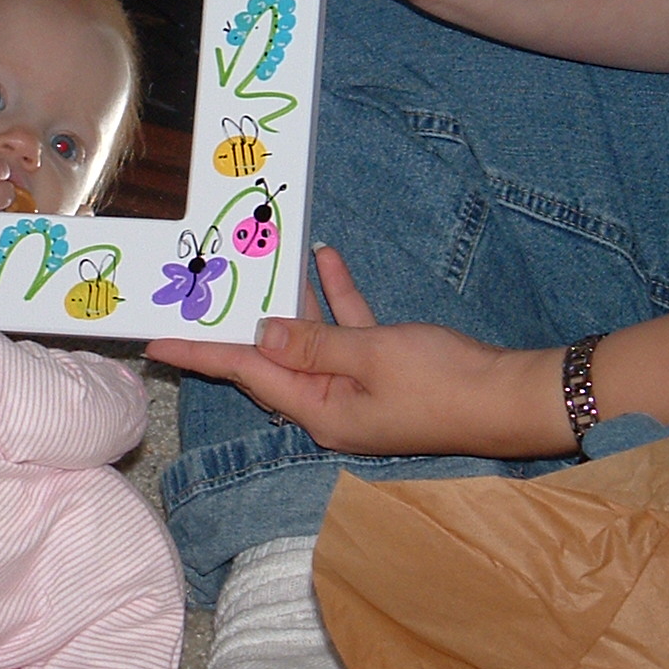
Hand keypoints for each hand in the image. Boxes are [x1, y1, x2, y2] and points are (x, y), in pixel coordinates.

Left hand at [145, 246, 574, 457]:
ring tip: (258, 258)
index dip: (200, 353)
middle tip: (198, 290)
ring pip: (309, 337)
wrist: (513, 397)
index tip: (155, 342)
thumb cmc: (442, 383)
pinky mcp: (386, 370)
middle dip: (238, 320)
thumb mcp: (370, 355)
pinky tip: (324, 258)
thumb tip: (260, 334)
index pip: (245, 374)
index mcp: (318, 410)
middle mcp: (330, 404)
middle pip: (270, 356)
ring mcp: (358, 388)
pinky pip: (349, 331)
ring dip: (291, 298)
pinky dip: (337, 299)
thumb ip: (312, 343)